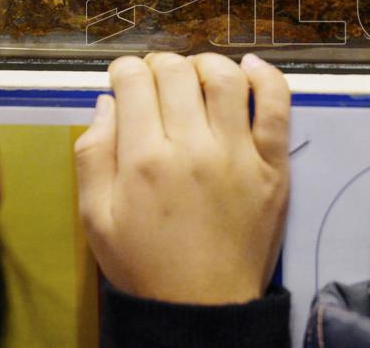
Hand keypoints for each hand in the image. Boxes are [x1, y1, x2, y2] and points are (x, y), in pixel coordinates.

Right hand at [75, 52, 290, 304]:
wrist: (201, 306)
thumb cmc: (145, 262)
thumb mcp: (95, 217)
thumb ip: (92, 155)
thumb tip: (107, 102)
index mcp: (143, 159)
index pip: (134, 82)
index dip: (125, 70)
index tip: (125, 79)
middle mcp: (191, 147)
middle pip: (176, 72)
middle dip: (159, 64)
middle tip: (157, 80)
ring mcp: (237, 153)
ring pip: (225, 77)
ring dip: (205, 63)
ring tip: (196, 74)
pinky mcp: (273, 163)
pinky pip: (277, 105)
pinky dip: (266, 76)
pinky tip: (250, 67)